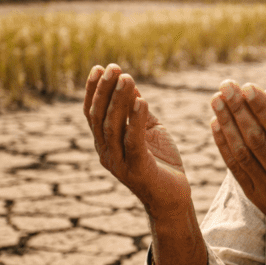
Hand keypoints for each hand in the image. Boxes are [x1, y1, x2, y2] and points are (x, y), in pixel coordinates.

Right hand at [83, 64, 190, 218]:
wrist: (173, 197)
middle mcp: (106, 153)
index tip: (99, 67)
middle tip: (114, 68)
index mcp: (105, 143)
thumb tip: (129, 82)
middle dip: (104, 90)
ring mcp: (119, 162)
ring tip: (127, 78)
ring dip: (119, 100)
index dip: (93, 90)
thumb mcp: (148, 130)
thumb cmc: (160, 162)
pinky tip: (141, 101)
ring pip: (112, 126)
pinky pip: (133, 141)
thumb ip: (137, 110)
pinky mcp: (137, 169)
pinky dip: (136, 120)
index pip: (92, 113)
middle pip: (99, 117)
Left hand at [209, 80, 265, 245]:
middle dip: (239, 111)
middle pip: (258, 141)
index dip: (264, 109)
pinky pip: (236, 170)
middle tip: (227, 86)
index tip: (248, 87)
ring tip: (217, 100)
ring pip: (243, 154)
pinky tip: (216, 124)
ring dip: (227, 125)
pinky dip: (224, 146)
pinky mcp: (257, 199)